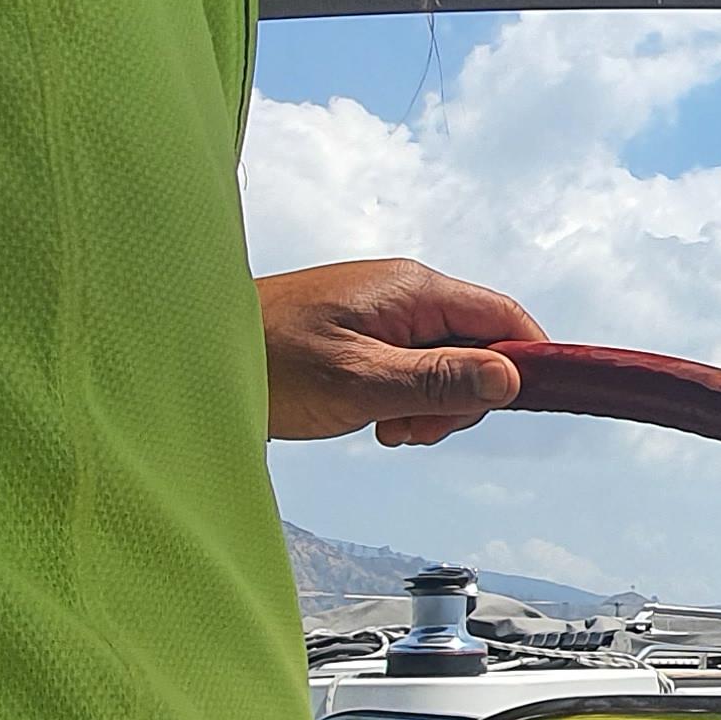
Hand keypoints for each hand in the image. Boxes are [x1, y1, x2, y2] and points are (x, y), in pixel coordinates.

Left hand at [260, 259, 541, 445]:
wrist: (193, 354)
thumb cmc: (267, 362)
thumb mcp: (361, 382)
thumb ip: (437, 380)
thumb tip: (510, 379)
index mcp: (413, 290)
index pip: (504, 316)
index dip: (527, 362)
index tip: (522, 408)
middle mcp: (405, 294)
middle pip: (479, 345)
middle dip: (465, 397)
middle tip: (416, 429)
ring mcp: (384, 313)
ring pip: (446, 363)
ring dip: (432, 405)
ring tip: (388, 427)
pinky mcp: (365, 335)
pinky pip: (412, 368)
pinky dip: (405, 400)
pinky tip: (374, 420)